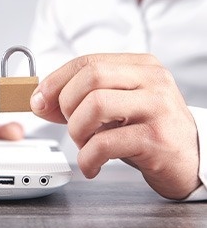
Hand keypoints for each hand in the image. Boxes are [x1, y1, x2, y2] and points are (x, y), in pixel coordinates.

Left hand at [30, 53, 200, 199]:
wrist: (187, 157)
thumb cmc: (146, 129)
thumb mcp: (114, 108)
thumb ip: (79, 100)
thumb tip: (39, 102)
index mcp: (139, 66)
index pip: (87, 62)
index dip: (55, 81)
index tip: (38, 100)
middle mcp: (151, 80)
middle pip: (90, 77)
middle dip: (66, 104)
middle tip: (69, 125)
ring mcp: (156, 107)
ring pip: (95, 105)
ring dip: (77, 131)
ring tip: (84, 145)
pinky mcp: (156, 139)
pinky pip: (105, 143)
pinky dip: (87, 158)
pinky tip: (91, 165)